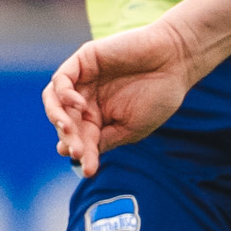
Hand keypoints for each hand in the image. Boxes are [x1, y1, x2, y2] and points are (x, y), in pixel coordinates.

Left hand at [45, 22, 205, 170]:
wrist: (176, 61)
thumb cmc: (159, 95)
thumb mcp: (131, 128)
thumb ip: (105, 141)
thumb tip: (78, 160)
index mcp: (98, 117)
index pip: (80, 139)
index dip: (81, 154)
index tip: (88, 169)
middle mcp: (86, 99)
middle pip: (64, 122)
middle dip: (70, 139)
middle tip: (78, 152)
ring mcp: (83, 79)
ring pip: (54, 101)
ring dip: (57, 118)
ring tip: (69, 130)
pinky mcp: (84, 60)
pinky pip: (61, 79)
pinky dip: (64, 94)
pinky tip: (80, 105)